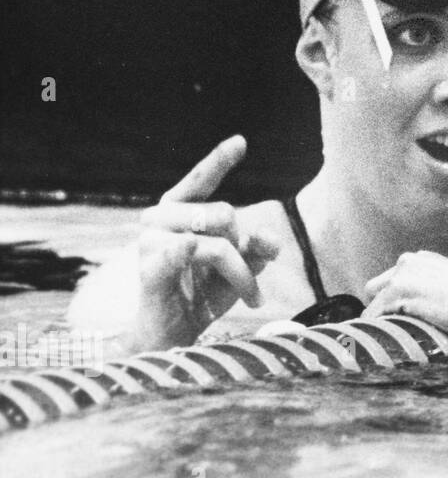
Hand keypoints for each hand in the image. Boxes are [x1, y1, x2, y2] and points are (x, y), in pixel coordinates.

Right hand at [133, 135, 278, 349]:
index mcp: (181, 211)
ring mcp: (150, 244)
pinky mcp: (148, 272)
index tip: (240, 142)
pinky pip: (172, 255)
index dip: (219, 160)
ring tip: (249, 296)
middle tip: (249, 280)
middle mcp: (161, 220)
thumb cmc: (203, 294)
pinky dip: (181, 253)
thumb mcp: (240, 268)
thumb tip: (268, 235)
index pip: (201, 180)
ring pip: (216, 244)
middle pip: (223, 215)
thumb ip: (257, 249)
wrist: (172, 334)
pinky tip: (187, 246)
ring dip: (241, 274)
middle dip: (245, 248)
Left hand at [363, 251, 447, 366]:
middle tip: (392, 338)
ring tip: (392, 349)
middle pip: (375, 291)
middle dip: (381, 313)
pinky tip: (392, 348)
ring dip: (380, 327)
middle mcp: (410, 261)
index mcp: (424, 260)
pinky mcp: (399, 291)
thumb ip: (443, 291)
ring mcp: (402, 274)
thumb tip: (439, 310)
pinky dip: (379, 334)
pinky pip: (372, 318)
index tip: (398, 328)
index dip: (394, 307)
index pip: (392, 283)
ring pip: (372, 307)